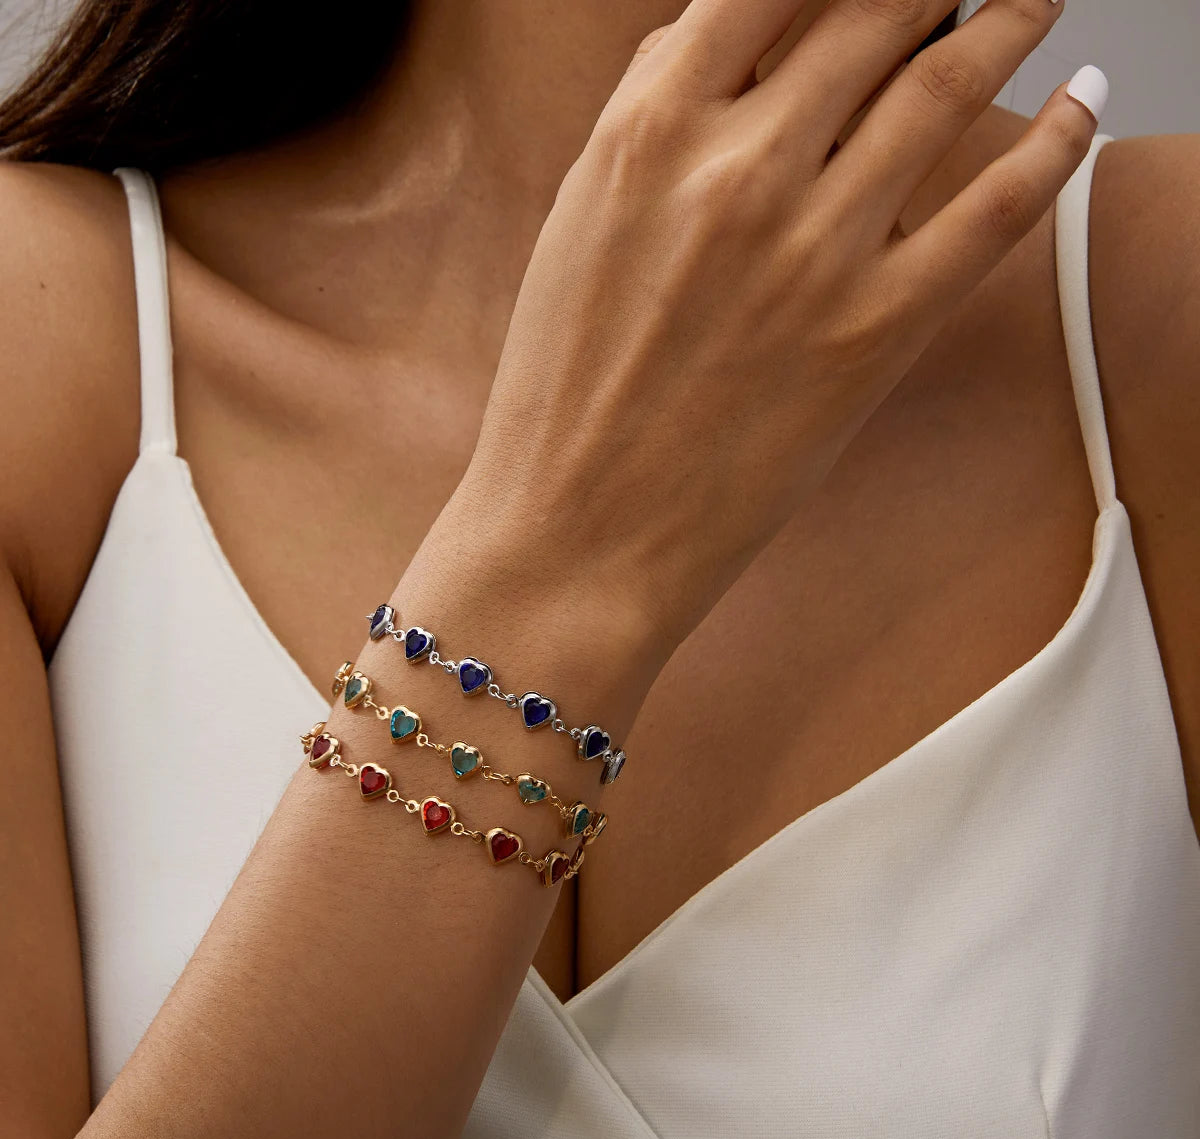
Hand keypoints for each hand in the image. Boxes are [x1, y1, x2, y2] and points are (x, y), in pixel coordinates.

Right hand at [447, 0, 1098, 665]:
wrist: (579, 529)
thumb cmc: (564, 390)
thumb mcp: (579, 224)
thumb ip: (655, 117)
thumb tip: (724, 37)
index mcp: (647, 133)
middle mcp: (739, 170)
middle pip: (871, 11)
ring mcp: (815, 249)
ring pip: (943, 85)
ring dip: (1008, 19)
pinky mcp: (877, 329)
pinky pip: (996, 208)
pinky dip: (1056, 141)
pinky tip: (1083, 98)